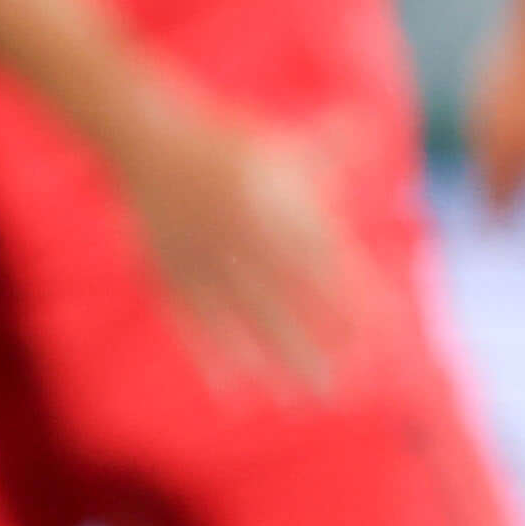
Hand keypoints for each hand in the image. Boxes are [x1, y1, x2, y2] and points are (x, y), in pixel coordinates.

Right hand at [101, 83, 370, 393]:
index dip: (355, 307)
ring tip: (298, 398)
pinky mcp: (168, 271)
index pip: (330, 268)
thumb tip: (374, 128)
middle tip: (339, 389)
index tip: (378, 343)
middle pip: (288, 303)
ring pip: (244, 319)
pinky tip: (233, 389)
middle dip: (315, 349)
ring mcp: (204, 256)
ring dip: (273, 361)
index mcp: (278, 205)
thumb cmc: (229, 142)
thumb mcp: (288, 144)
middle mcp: (245, 235)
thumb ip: (338, 147)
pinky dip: (212, 355)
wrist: (146, 136)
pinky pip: (193, 320)